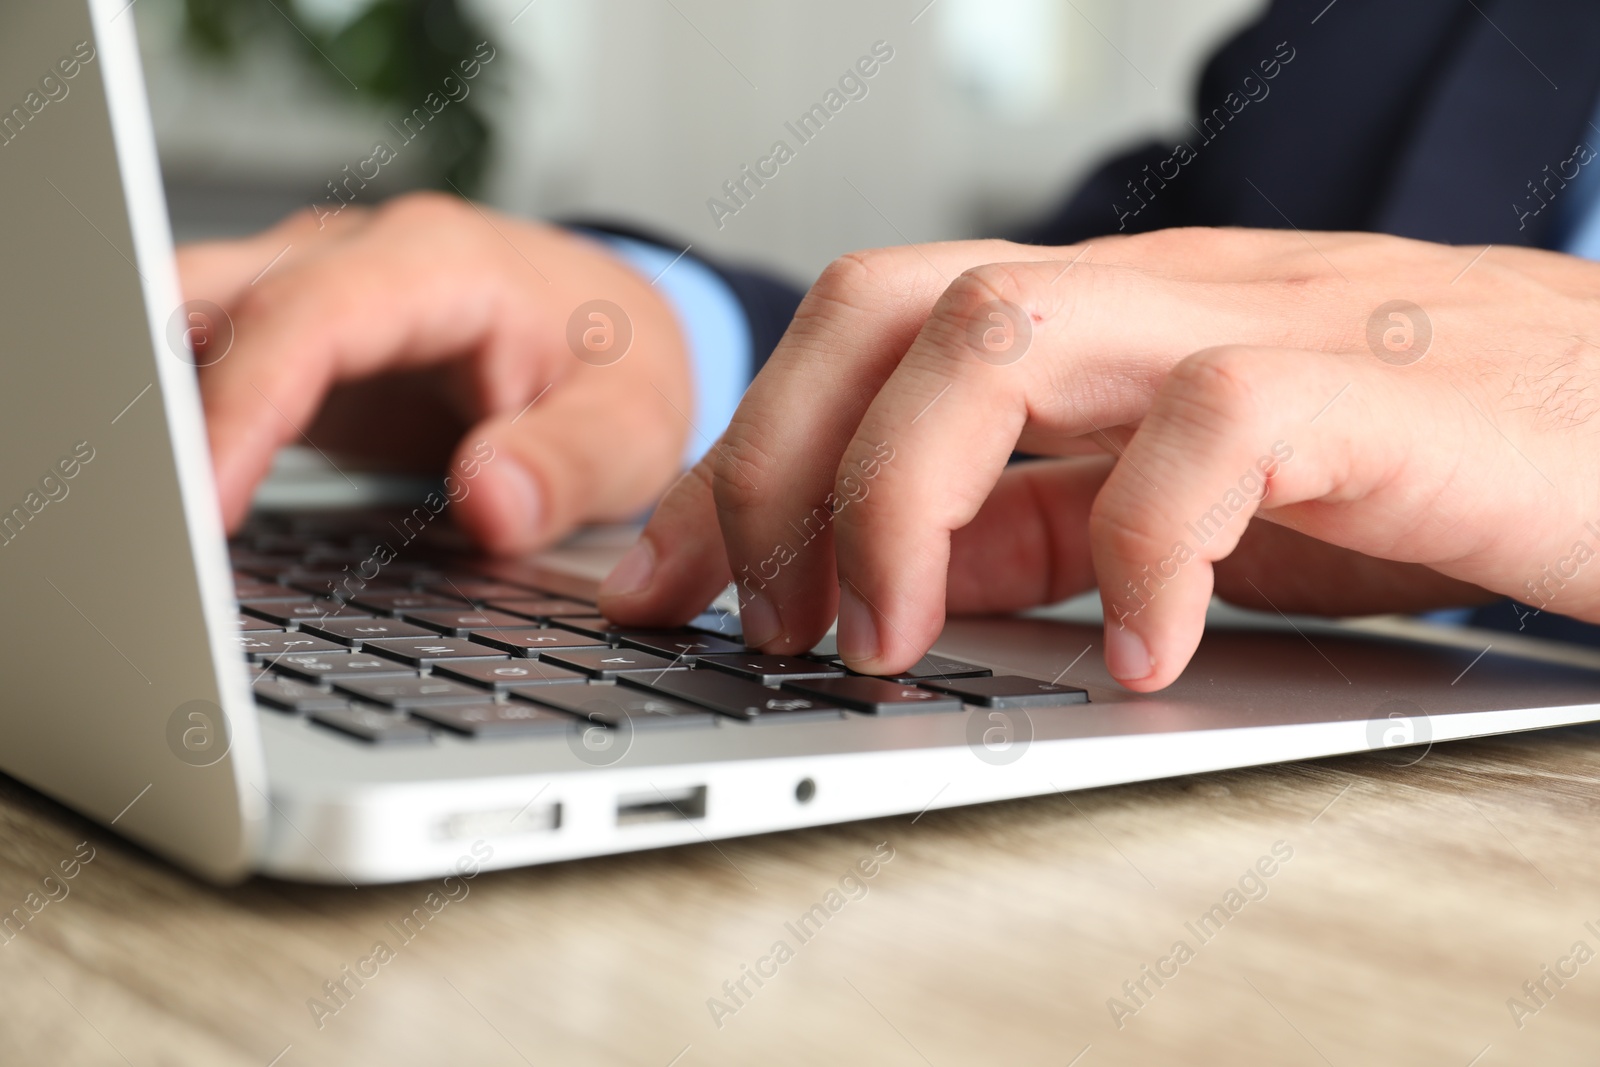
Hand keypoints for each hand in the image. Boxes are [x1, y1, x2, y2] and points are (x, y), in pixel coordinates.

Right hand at [179, 192, 691, 553]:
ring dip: (157, 410)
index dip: (244, 409)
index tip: (204, 504)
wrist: (619, 329)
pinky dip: (178, 420)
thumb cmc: (621, 366)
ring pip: (188, 322)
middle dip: (164, 404)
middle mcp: (362, 259)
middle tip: (141, 519)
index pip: (310, 320)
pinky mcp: (298, 338)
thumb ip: (567, 464)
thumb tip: (489, 504)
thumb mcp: (631, 424)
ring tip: (142, 515)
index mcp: (443, 265)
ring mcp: (318, 290)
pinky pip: (209, 364)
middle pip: (215, 303)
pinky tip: (168, 494)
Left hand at [600, 227, 1599, 689]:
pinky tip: (1141, 657)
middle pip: (891, 303)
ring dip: (903, 498)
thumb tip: (897, 576)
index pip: (861, 342)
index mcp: (1093, 326)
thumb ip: (1042, 521)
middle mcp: (1148, 301)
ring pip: (1004, 330)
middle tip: (766, 620)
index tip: (663, 582)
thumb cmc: (1416, 463)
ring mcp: (1253, 324)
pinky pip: (1215, 427)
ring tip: (887, 643)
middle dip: (782, 461)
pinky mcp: (1373, 387)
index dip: (743, 458)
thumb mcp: (1178, 507)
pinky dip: (1146, 548)